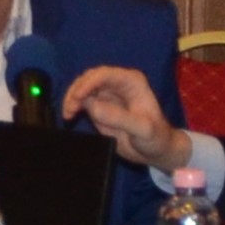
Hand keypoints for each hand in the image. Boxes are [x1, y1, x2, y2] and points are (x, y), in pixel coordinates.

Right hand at [59, 65, 190, 172]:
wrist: (155, 150)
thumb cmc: (155, 137)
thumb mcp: (143, 130)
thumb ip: (120, 118)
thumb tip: (93, 107)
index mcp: (132, 82)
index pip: (105, 74)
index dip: (88, 83)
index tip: (78, 98)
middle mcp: (118, 83)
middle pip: (90, 78)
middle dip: (77, 90)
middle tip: (70, 109)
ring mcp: (107, 94)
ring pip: (83, 88)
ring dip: (72, 98)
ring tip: (68, 114)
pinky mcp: (99, 106)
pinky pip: (81, 100)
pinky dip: (73, 105)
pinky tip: (69, 115)